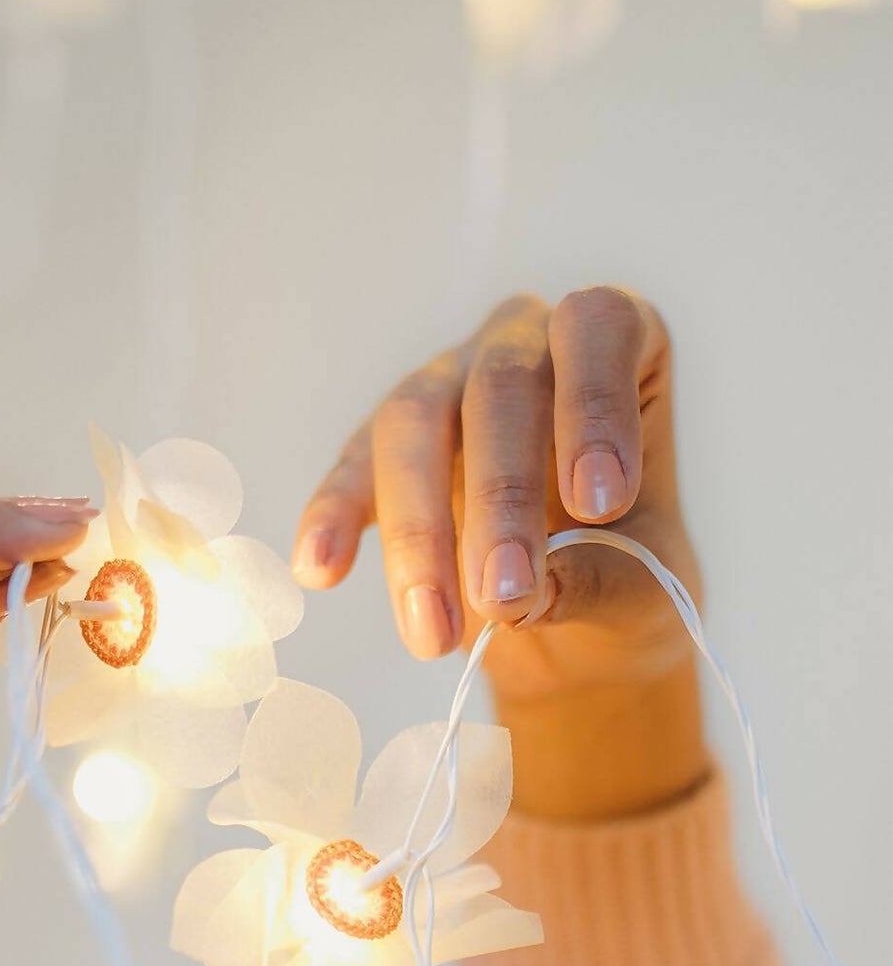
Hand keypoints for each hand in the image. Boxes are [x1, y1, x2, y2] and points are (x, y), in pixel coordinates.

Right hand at [294, 289, 708, 816]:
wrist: (578, 621)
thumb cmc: (628, 576)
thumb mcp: (645, 589)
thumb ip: (598, 580)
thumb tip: (520, 590)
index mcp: (616, 345)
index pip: (597, 331)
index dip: (594, 407)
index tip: (600, 504)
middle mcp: (523, 342)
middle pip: (497, 387)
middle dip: (499, 498)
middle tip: (505, 595)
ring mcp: (445, 383)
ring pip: (414, 422)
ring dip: (418, 532)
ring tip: (431, 634)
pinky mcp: (381, 444)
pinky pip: (351, 469)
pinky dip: (333, 518)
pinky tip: (321, 571)